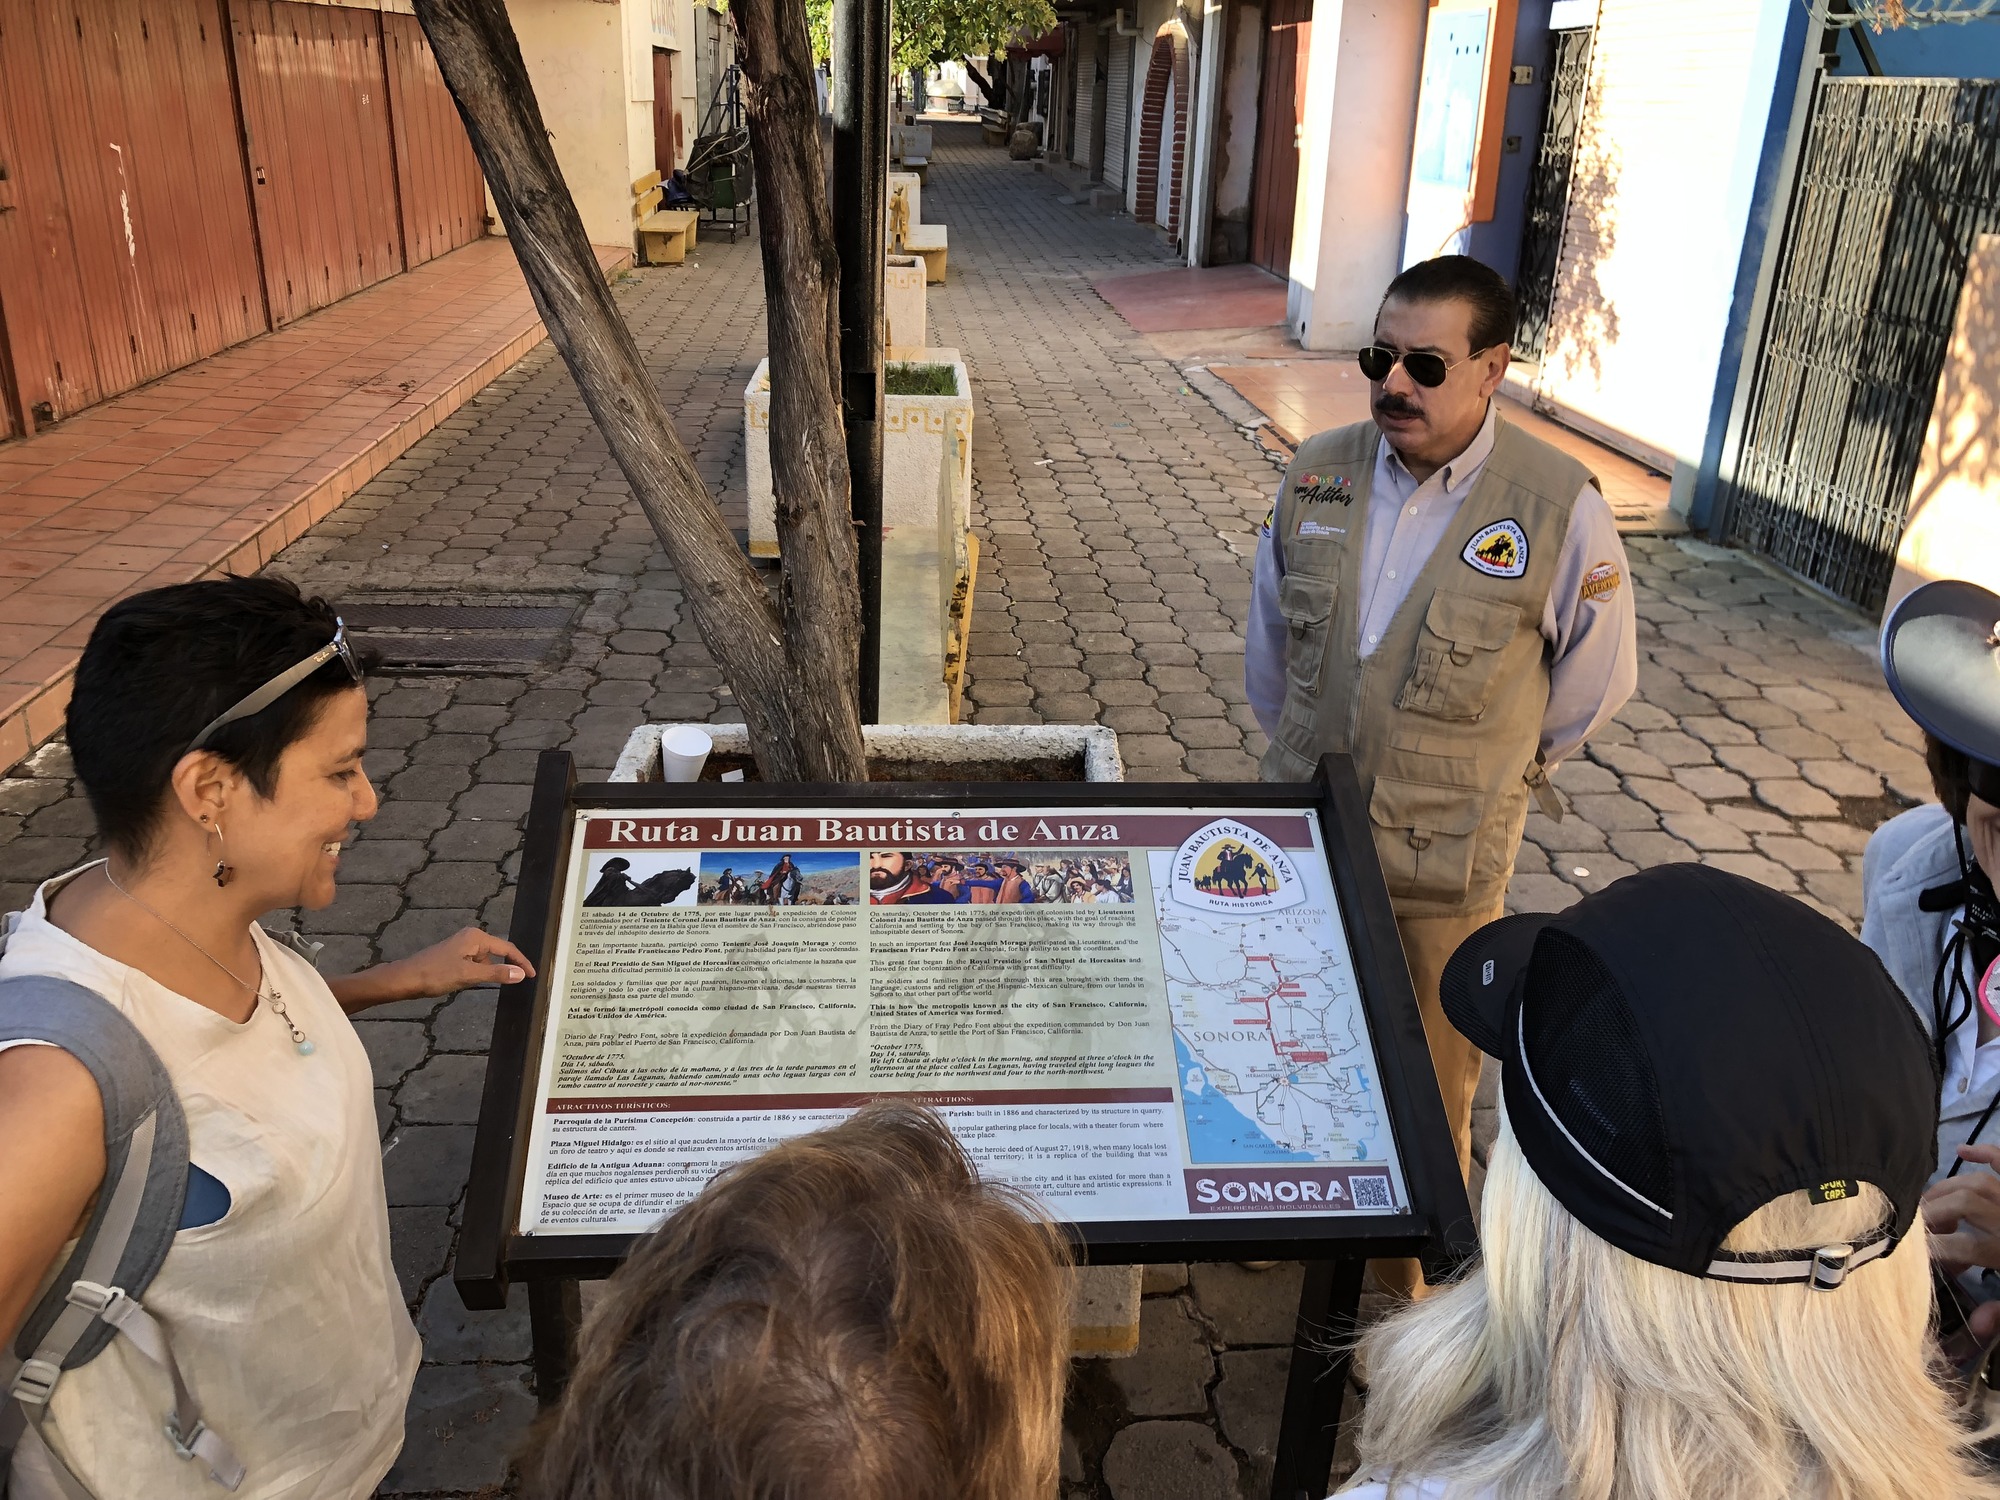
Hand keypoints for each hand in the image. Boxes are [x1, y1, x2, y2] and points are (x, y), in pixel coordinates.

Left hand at [329, 927, 535, 1012]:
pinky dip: (483, 971)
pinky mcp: (455, 955)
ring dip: (495, 969)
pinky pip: (477, 962)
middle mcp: (471, 937)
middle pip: (499, 951)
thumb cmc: (436, 975)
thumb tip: (521, 974)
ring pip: (487, 958)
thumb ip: (496, 973)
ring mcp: (462, 946)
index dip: (521, 962)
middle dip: (511, 964)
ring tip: (505, 984)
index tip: (534, 976)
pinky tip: (480, 982)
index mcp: (476, 937)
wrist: (405, 979)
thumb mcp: (469, 975)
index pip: (507, 948)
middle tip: (524, 980)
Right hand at [1924, 1144, 1999, 1272]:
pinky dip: (1985, 1152)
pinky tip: (1963, 1151)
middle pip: (1962, 1204)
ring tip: (1930, 1204)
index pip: (1961, 1246)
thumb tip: (1976, 1325)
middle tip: (1916, 1228)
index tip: (1914, 1255)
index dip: (1932, 1249)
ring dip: (1947, 1190)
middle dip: (1933, 1213)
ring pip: (1977, 1183)